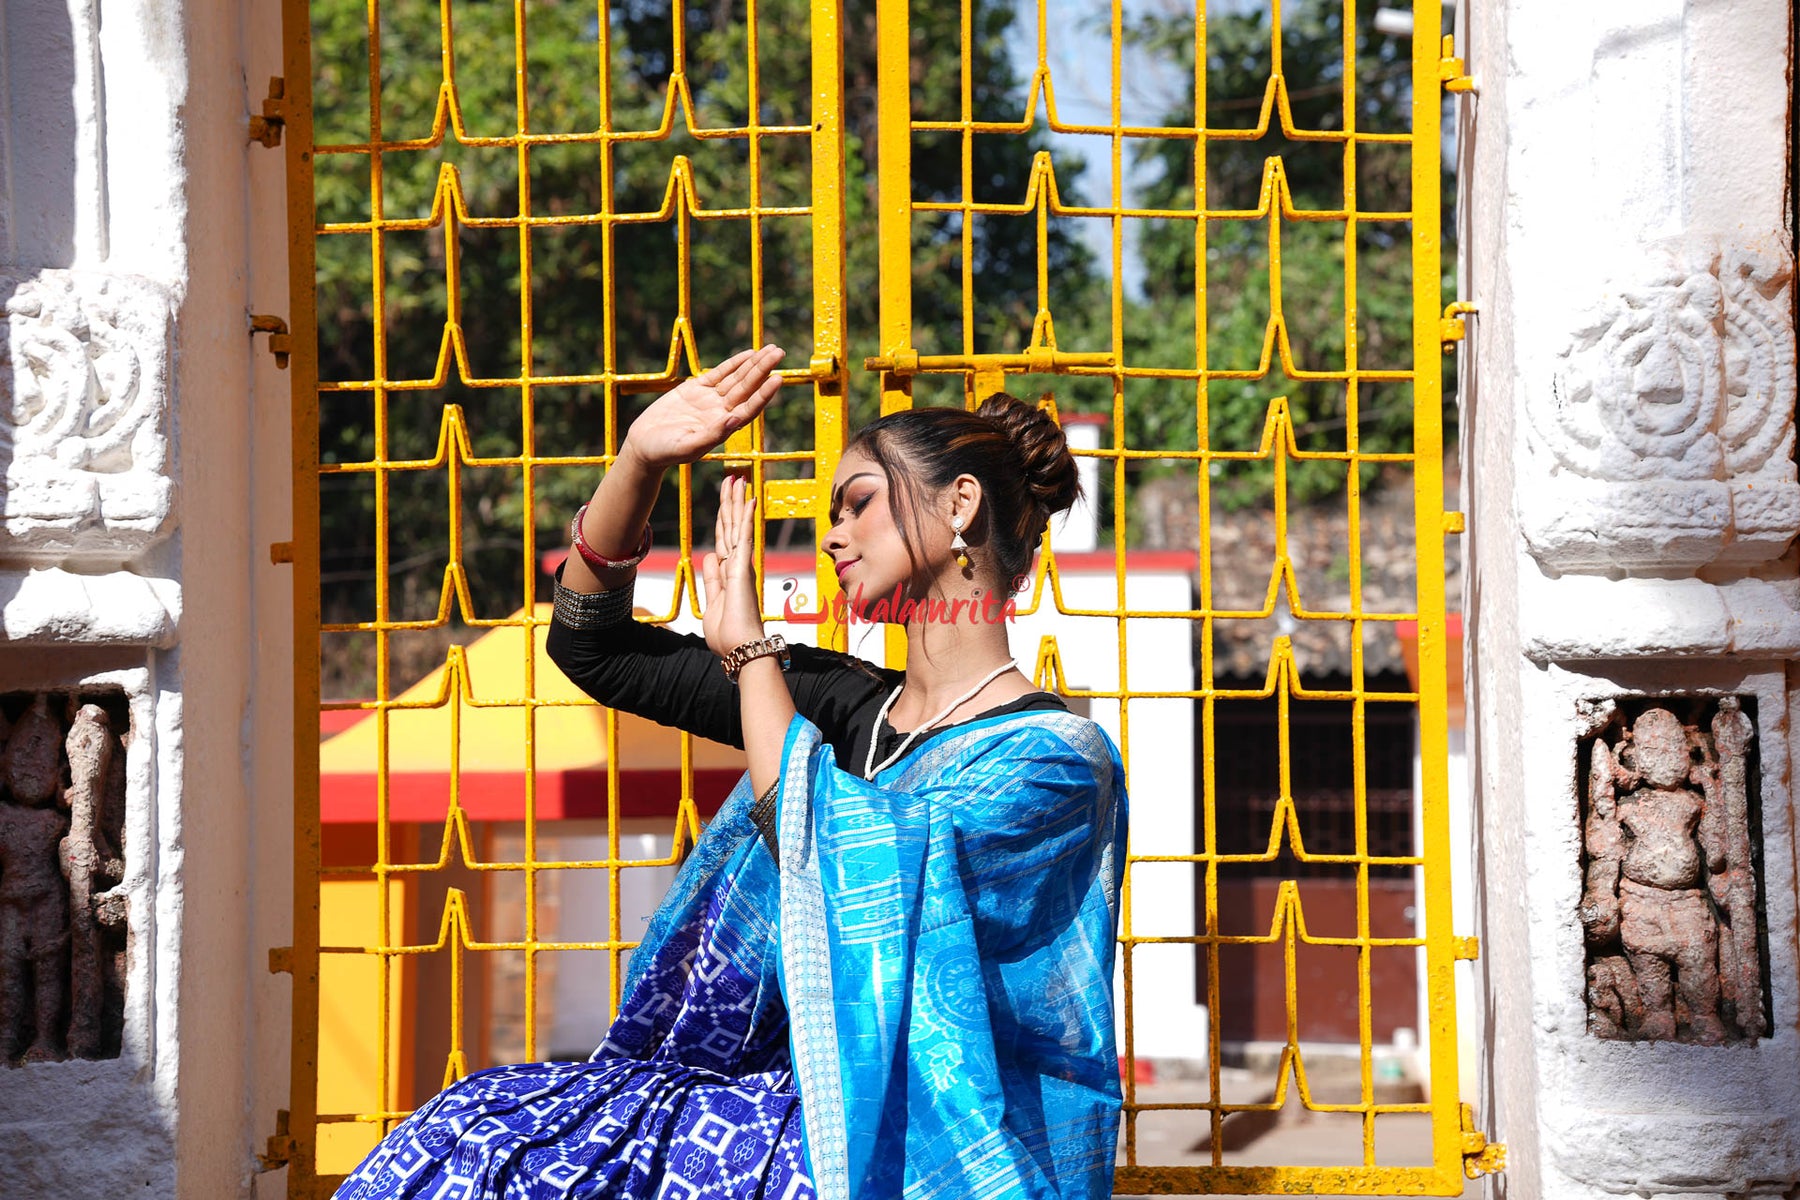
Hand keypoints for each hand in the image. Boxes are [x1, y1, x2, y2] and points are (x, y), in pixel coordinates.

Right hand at [622, 345, 786, 471]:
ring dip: (754, 364)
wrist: (643, 446)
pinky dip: (734, 364)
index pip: (749, 408)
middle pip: (747, 388)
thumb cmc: (664, 452)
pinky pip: (718, 374)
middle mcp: (721, 412)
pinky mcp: (695, 389)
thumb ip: (712, 434)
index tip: (778, 378)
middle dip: (763, 369)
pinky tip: (749, 354)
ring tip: (772, 349)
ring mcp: (709, 400)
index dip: (764, 393)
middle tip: (780, 351)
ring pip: (737, 379)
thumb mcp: (687, 446)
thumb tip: (735, 420)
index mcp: (723, 428)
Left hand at [702, 475, 766, 656]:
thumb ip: (712, 579)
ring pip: (737, 525)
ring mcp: (741, 564)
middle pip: (731, 526)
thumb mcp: (713, 603)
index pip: (724, 538)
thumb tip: (710, 556)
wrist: (742, 649)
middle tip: (732, 478)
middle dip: (730, 502)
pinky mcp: (743, 567)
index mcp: (728, 573)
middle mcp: (737, 565)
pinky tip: (749, 499)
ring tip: (738, 479)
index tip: (726, 498)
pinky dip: (746, 516)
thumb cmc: (730, 634)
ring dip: (737, 501)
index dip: (724, 517)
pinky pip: (744, 536)